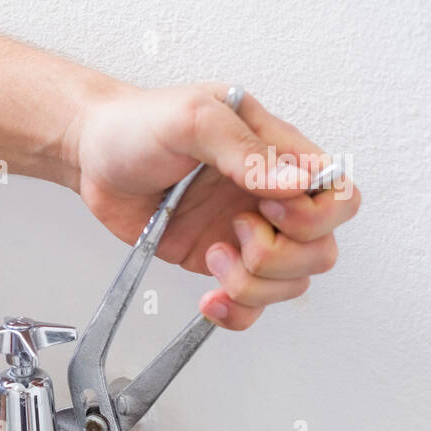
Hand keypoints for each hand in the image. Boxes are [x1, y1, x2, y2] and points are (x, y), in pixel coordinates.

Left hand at [72, 82, 360, 329]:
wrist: (92, 156)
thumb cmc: (140, 125)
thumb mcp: (193, 118)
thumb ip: (245, 149)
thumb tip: (297, 183)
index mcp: (280, 155)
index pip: (339, 198)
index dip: (314, 216)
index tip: (266, 205)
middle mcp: (271, 198)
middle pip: (322, 250)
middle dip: (280, 256)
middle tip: (235, 229)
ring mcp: (245, 234)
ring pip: (291, 284)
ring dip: (252, 283)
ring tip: (211, 254)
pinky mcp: (218, 262)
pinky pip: (251, 305)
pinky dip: (238, 312)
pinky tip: (210, 300)